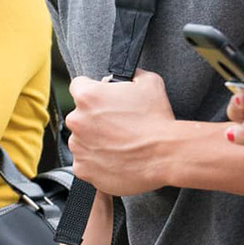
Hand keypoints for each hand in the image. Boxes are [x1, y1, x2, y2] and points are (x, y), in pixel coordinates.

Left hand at [66, 70, 175, 195]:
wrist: (165, 156)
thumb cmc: (157, 121)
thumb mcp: (149, 82)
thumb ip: (131, 75)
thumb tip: (128, 76)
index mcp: (88, 96)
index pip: (79, 85)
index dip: (94, 90)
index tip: (103, 98)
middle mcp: (78, 121)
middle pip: (80, 115)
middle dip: (95, 118)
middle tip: (118, 124)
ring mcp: (79, 147)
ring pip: (81, 140)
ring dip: (95, 140)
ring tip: (120, 143)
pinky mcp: (83, 169)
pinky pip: (85, 162)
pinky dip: (97, 162)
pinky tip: (116, 158)